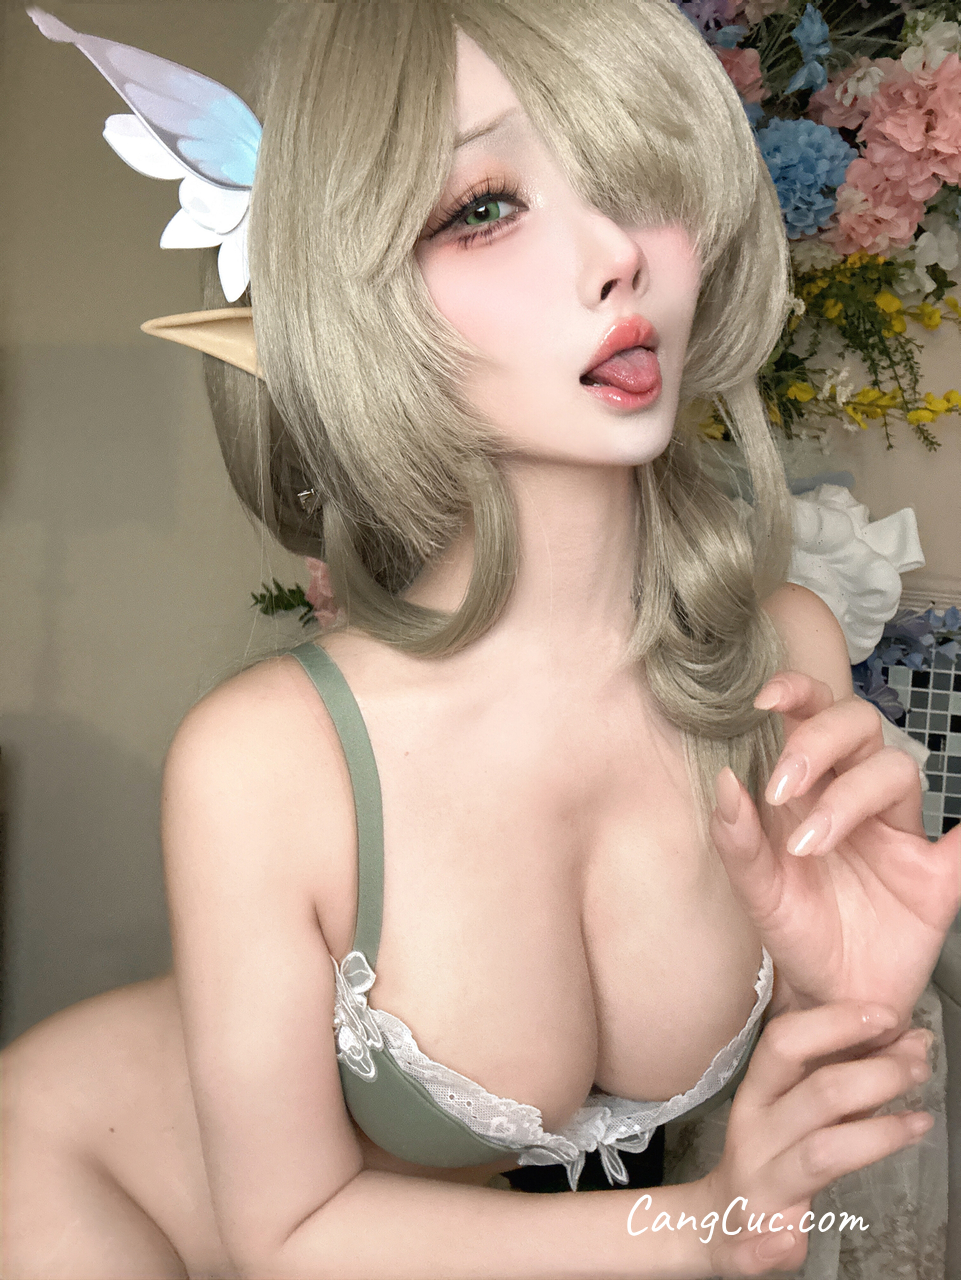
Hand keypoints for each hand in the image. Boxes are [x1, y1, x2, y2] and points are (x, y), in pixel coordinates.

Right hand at [694, 1001, 932, 1276]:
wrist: (719, 1222)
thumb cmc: (768, 1156)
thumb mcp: (793, 1108)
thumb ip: (845, 1080)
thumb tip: (910, 1042)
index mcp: (757, 1095)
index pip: (786, 1042)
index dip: (835, 1023)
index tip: (885, 1015)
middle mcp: (755, 1132)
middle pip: (817, 1092)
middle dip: (876, 1075)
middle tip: (918, 1067)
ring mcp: (760, 1185)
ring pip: (821, 1154)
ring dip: (876, 1138)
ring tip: (920, 1124)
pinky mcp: (753, 1241)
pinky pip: (769, 1243)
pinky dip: (782, 1244)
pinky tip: (797, 1242)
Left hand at [711, 671, 960, 1024]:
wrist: (831, 996)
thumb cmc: (795, 933)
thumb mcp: (756, 892)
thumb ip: (738, 842)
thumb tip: (725, 782)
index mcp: (810, 790)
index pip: (812, 717)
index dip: (797, 693)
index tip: (765, 700)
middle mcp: (855, 798)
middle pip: (858, 727)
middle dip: (819, 740)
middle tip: (783, 787)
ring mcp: (899, 833)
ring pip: (896, 771)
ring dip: (851, 796)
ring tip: (811, 845)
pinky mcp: (936, 876)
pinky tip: (958, 833)